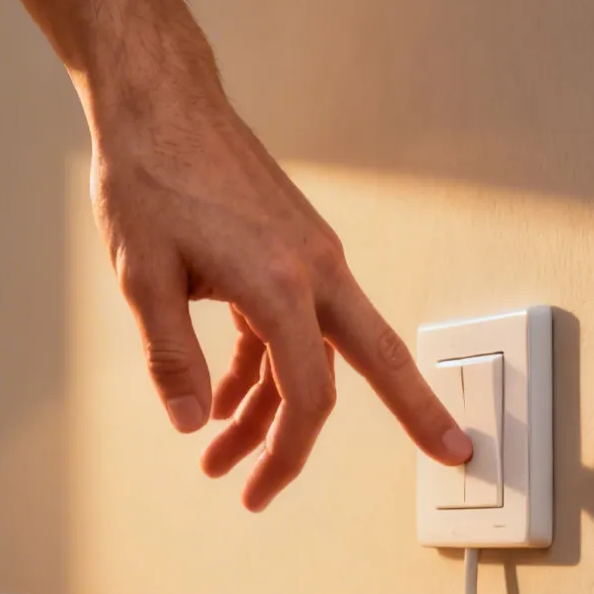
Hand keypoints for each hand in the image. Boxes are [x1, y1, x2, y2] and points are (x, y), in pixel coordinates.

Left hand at [89, 91, 472, 510]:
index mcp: (282, 280)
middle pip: (377, 359)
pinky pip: (292, 324)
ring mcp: (307, 254)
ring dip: (276, 410)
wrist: (159, 103)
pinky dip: (264, 368)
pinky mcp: (290, 248)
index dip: (288, 451)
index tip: (261, 489)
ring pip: (317, 350)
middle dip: (413, 413)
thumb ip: (172, 356)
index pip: (307, 391)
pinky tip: (223, 400)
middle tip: (449, 457)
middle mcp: (312, 266)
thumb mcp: (143, 277)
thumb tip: (192, 422)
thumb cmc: (149, 177)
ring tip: (222, 459)